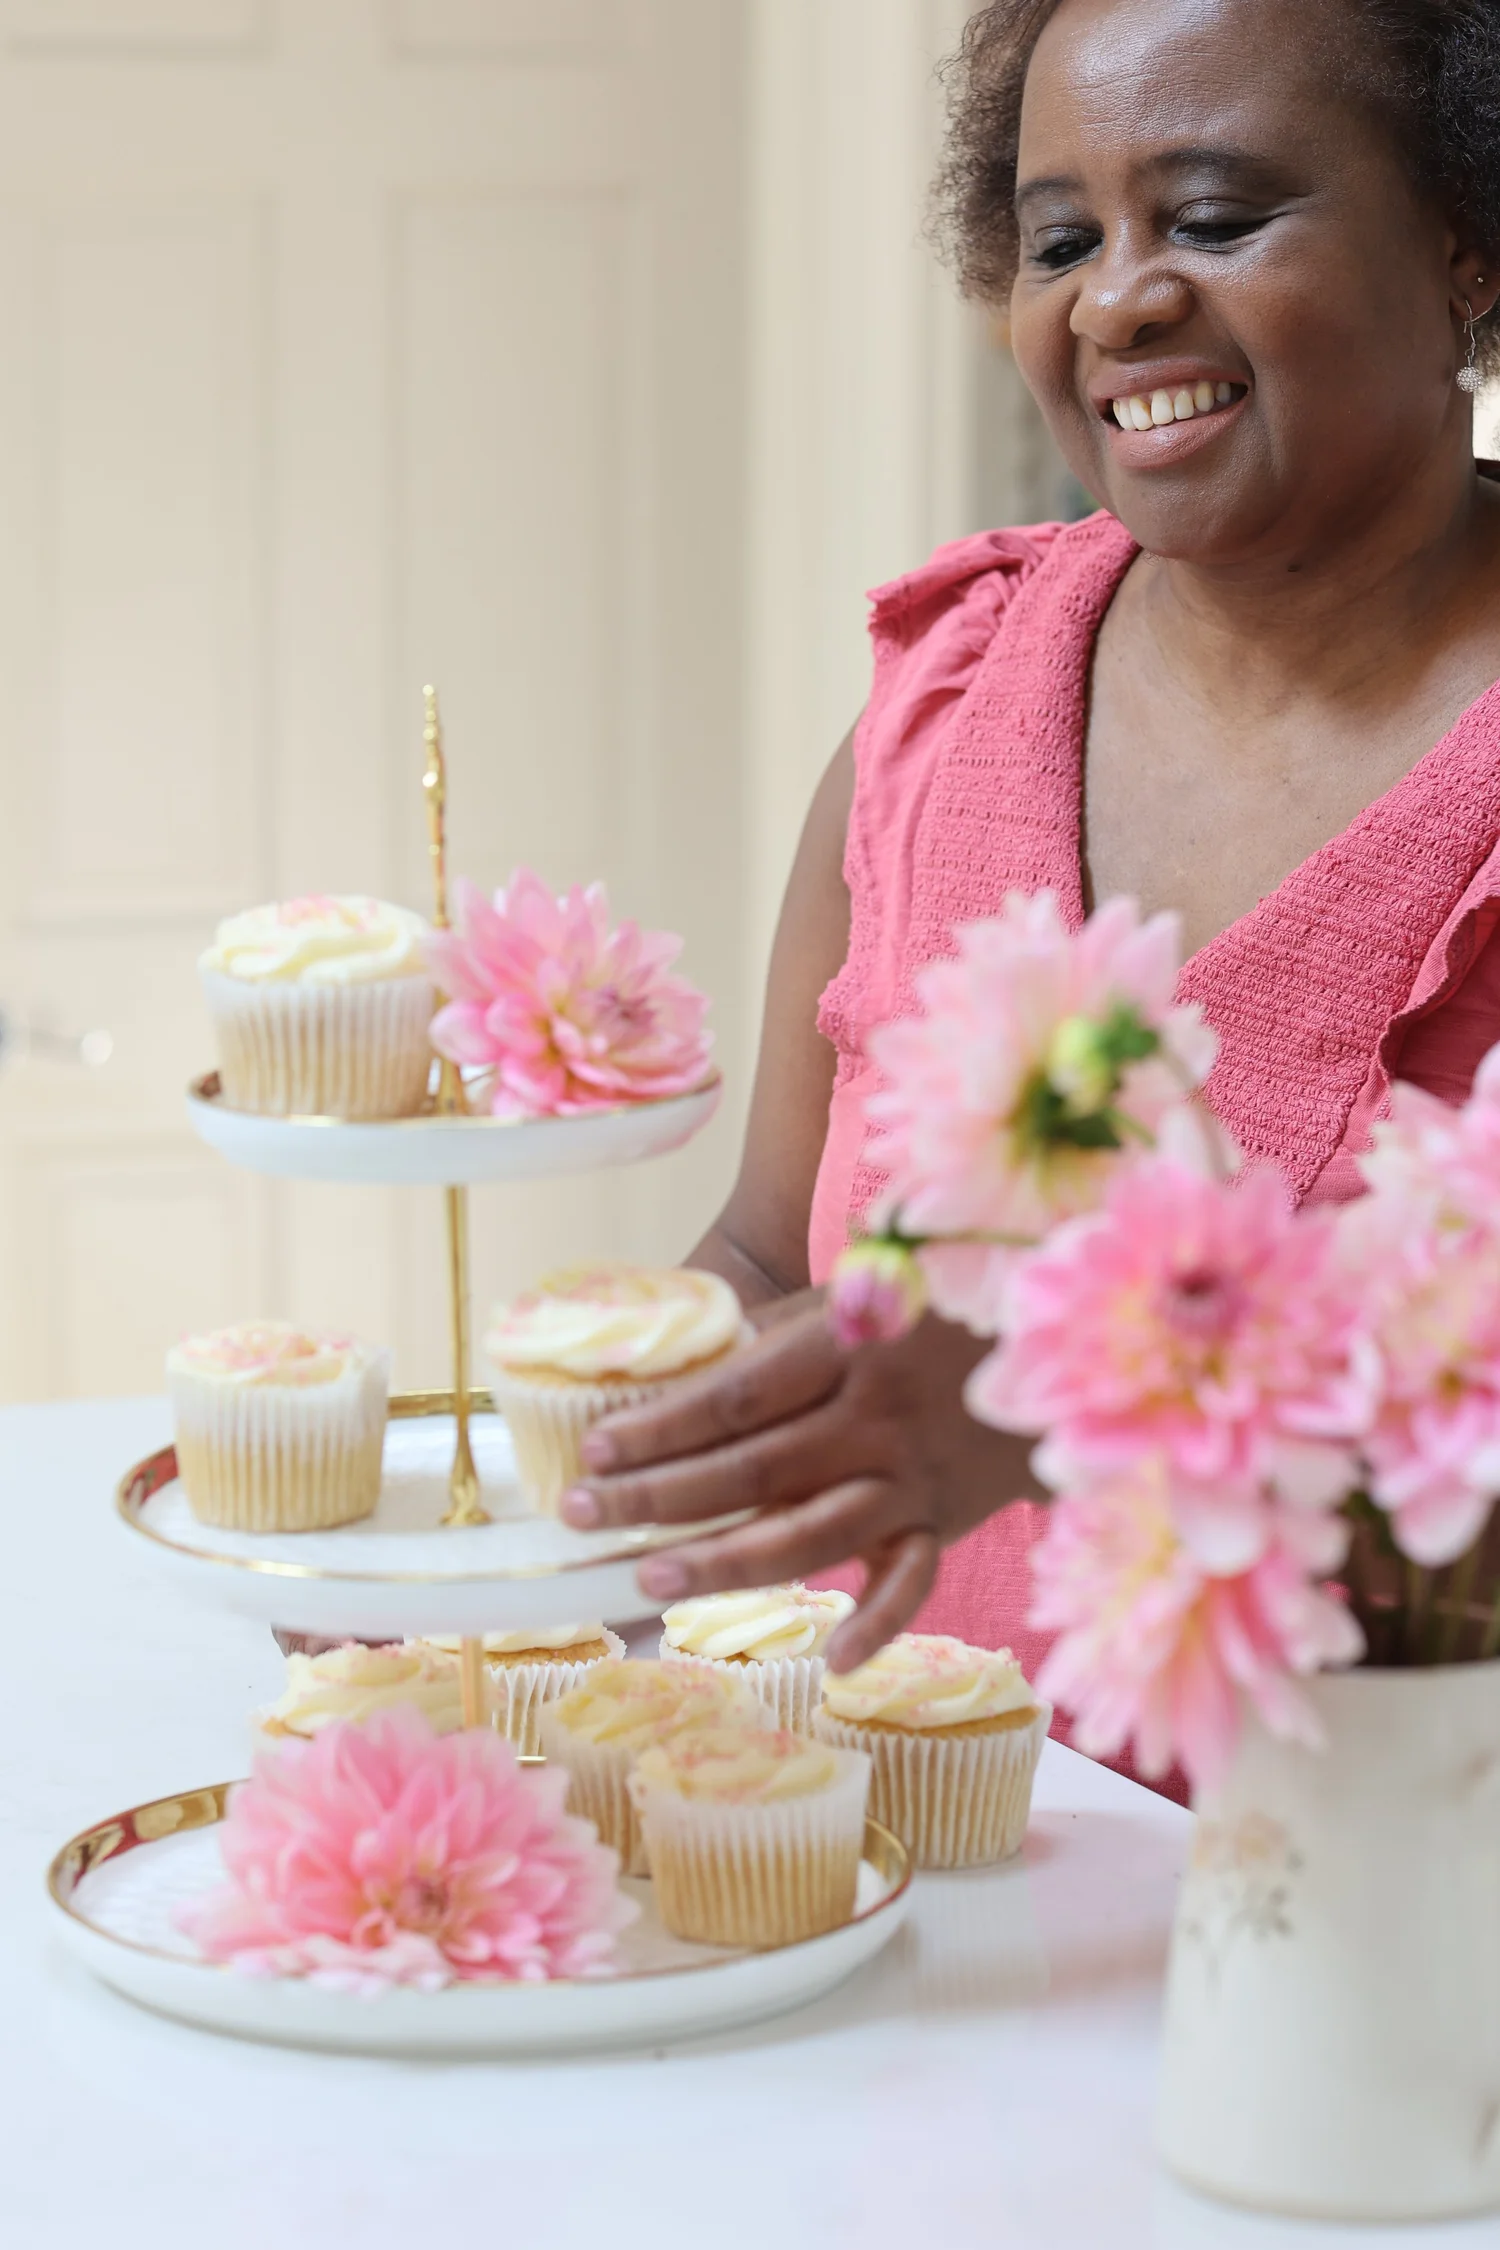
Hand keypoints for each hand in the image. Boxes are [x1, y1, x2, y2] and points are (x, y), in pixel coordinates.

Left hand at [560, 1299, 1043, 1671]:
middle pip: (753, 1466)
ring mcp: (910, 1476)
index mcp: (844, 1347)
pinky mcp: (944, 1521)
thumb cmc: (931, 1310)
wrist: (1058, 1342)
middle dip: (659, 1493)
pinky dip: (879, 1623)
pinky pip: (912, 1580)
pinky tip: (832, 1661)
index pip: (736, 1396)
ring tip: (649, 1576)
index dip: (663, 1425)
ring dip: (726, 1560)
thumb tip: (676, 1359)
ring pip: (810, 1532)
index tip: (597, 1448)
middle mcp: (874, 1417)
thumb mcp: (854, 1292)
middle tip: (581, 1512)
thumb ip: (776, 1332)